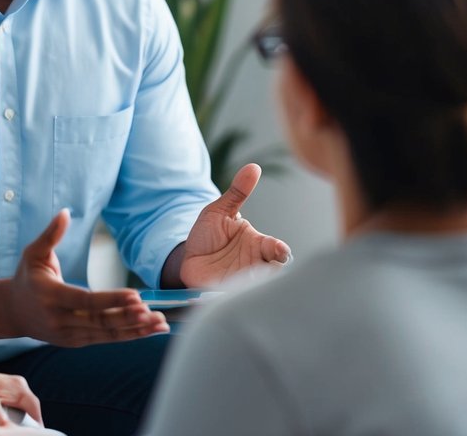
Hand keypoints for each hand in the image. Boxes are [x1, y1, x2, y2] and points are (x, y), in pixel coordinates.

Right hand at [8, 209, 168, 345]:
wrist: (13, 311)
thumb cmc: (27, 277)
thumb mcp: (33, 253)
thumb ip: (51, 234)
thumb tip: (65, 212)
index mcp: (50, 296)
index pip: (86, 300)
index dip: (111, 299)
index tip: (135, 296)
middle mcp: (59, 320)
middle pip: (99, 321)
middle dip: (128, 317)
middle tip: (153, 311)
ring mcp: (68, 335)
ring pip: (106, 334)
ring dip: (135, 330)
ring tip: (159, 323)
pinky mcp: (77, 342)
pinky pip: (106, 339)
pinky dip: (129, 335)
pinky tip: (148, 330)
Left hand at [180, 163, 290, 287]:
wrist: (186, 257)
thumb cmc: (207, 234)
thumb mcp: (219, 211)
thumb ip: (237, 192)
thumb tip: (253, 167)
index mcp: (257, 244)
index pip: (276, 249)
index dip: (280, 251)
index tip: (279, 251)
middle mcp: (254, 264)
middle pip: (275, 272)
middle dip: (274, 274)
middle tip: (268, 273)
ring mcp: (242, 281)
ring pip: (258, 288)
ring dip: (257, 287)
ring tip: (251, 284)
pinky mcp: (226, 295)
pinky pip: (236, 299)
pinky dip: (236, 297)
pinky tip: (234, 295)